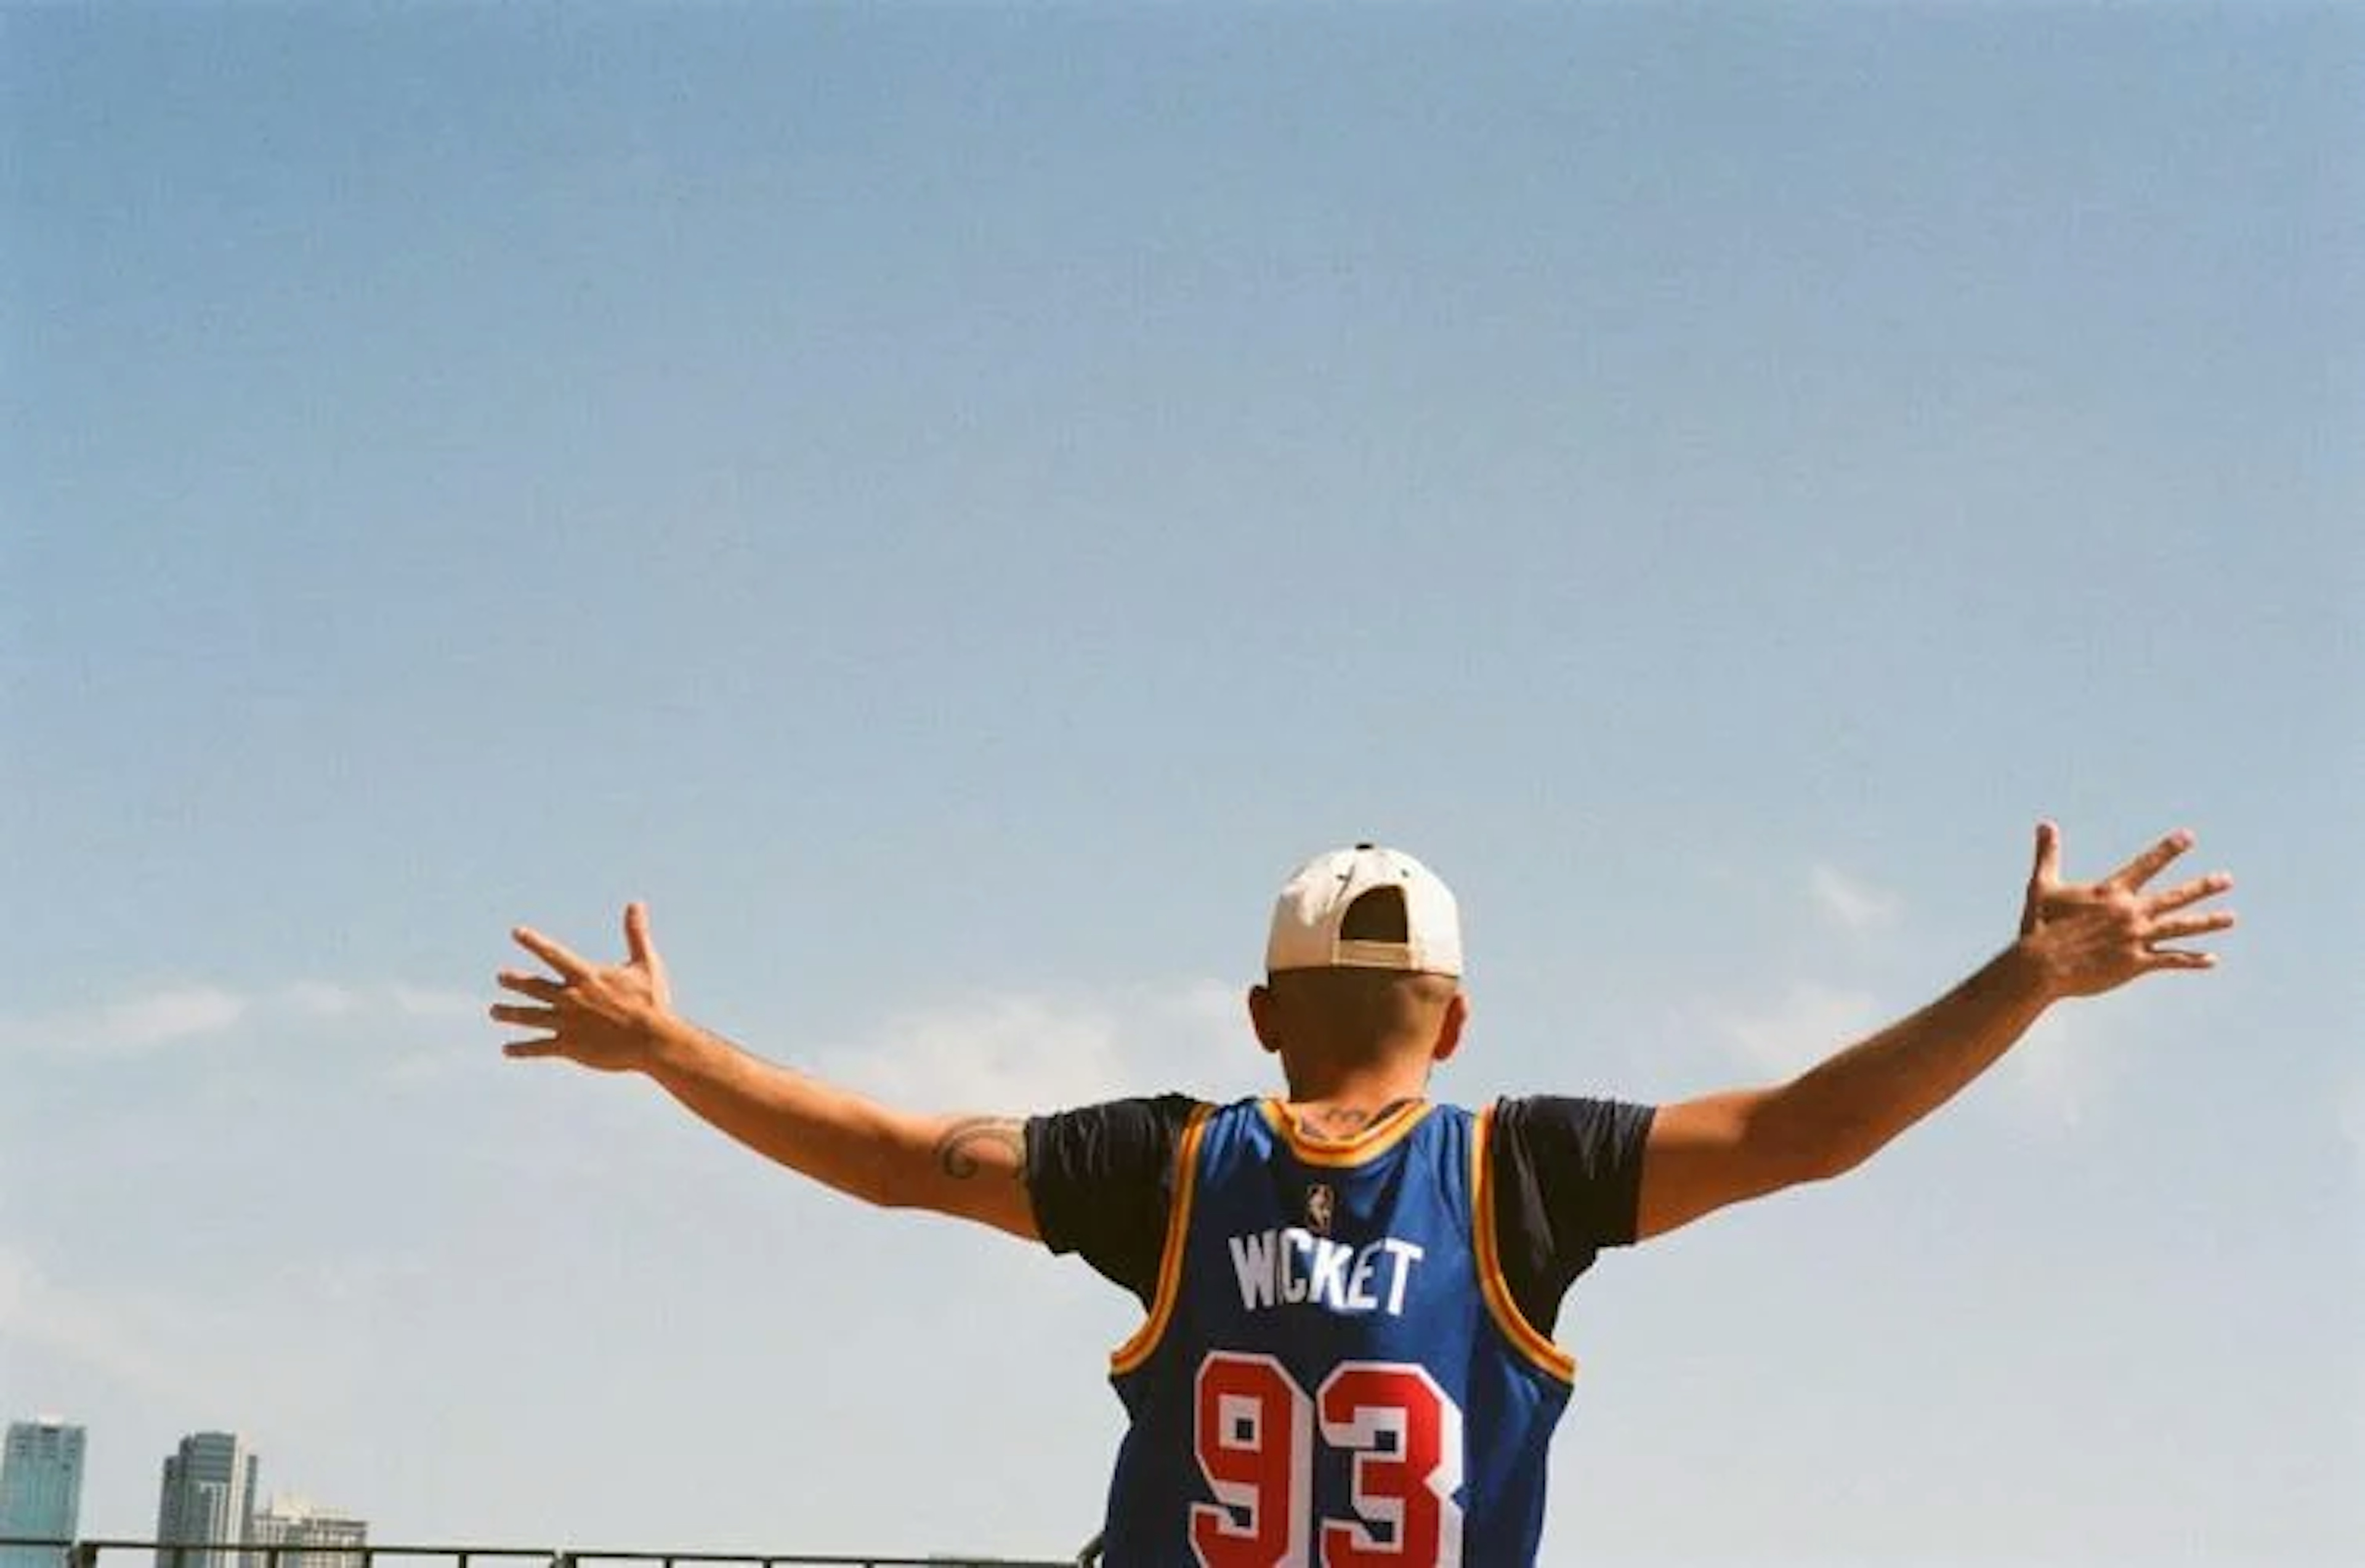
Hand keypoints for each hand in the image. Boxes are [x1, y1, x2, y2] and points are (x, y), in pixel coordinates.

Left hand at [493, 901, 674, 1071]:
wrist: (652, 1040)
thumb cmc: (652, 1002)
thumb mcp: (645, 963)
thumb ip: (636, 933)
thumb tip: (636, 903)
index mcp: (587, 977)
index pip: (554, 954)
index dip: (534, 942)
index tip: (516, 933)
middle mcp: (571, 998)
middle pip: (535, 986)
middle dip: (515, 981)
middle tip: (500, 977)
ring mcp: (567, 1023)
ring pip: (530, 1016)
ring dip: (510, 1013)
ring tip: (494, 1011)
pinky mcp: (569, 1047)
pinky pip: (540, 1047)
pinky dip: (522, 1049)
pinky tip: (507, 1049)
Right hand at [2014, 823, 2235, 1001]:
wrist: (2041, 966)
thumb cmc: (2039, 925)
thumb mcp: (2042, 886)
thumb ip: (2048, 854)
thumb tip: (2044, 824)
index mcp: (2111, 892)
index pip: (2147, 865)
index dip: (2168, 850)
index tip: (2188, 838)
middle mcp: (2130, 912)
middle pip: (2176, 896)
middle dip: (2203, 886)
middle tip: (2226, 879)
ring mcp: (2136, 938)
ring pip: (2181, 927)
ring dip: (2208, 922)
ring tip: (2230, 917)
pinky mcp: (2135, 964)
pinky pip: (2171, 959)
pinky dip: (2193, 960)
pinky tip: (2211, 960)